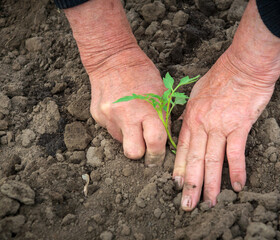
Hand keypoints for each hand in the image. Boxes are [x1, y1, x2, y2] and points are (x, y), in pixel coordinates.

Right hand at [64, 0, 166, 163]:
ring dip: (130, 137)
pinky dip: (119, 126)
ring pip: (121, 142)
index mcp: (146, 109)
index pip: (155, 143)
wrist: (112, 58)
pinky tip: (122, 112)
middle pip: (133, 153)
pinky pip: (111, 130)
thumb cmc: (142, 74)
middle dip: (141, 153)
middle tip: (146, 147)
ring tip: (133, 119)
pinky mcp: (97, 116)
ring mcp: (109, 117)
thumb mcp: (161, 92)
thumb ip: (162, 118)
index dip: (158, 154)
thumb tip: (164, 140)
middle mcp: (125, 116)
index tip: (159, 156)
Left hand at [172, 0, 279, 209]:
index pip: (182, 148)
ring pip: (212, 160)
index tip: (176, 185)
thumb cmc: (222, 75)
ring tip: (210, 203)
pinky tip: (237, 186)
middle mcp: (202, 124)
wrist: (243, 65)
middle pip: (194, 159)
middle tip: (187, 205)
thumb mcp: (197, 92)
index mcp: (192, 117)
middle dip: (190, 184)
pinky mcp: (239, 126)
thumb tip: (184, 123)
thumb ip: (191, 111)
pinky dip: (237, 170)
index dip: (178, 168)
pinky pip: (236, 152)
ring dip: (211, 184)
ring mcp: (220, 126)